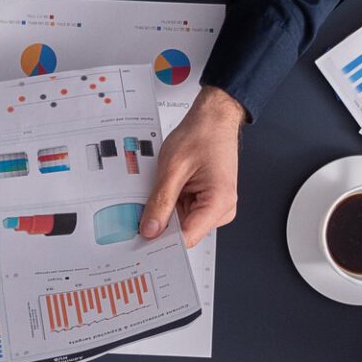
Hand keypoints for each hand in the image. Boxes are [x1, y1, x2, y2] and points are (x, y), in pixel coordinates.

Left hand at [142, 85, 245, 247]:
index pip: (187, 238)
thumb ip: (160, 202)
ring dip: (166, 211)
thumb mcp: (173, 168)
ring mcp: (216, 207)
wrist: (214, 118)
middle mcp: (222, 209)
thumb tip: (150, 230)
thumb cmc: (201, 134)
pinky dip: (171, 204)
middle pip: (184, 232)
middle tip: (141, 211)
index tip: (140, 243)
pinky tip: (168, 188)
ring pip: (182, 223)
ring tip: (161, 188)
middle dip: (161, 224)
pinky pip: (184, 212)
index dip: (162, 243)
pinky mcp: (208, 202)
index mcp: (219, 202)